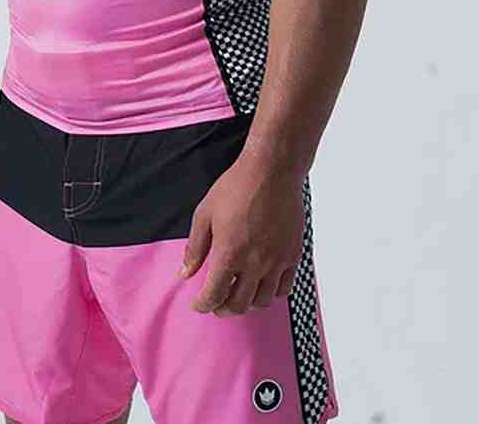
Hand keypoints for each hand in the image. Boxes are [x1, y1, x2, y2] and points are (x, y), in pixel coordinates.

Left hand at [180, 149, 304, 315]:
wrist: (272, 170)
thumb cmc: (236, 187)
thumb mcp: (205, 213)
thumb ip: (195, 247)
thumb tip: (185, 273)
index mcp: (229, 253)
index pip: (214, 296)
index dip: (203, 305)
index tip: (199, 304)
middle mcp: (255, 262)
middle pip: (239, 304)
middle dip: (223, 308)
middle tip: (216, 302)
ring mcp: (277, 260)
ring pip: (262, 301)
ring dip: (247, 303)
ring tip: (238, 294)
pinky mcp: (293, 254)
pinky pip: (284, 288)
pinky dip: (271, 293)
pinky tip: (261, 284)